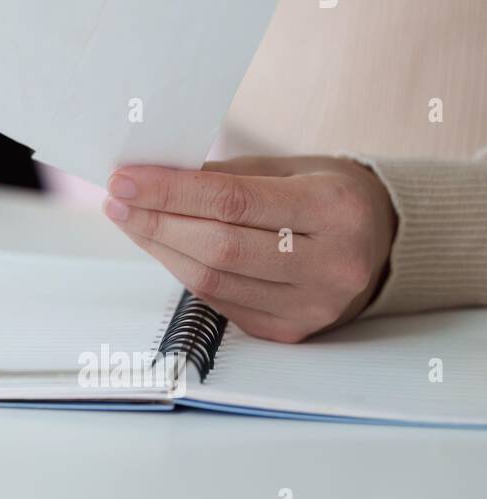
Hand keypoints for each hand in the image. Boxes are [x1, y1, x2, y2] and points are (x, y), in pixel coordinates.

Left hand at [101, 156, 396, 341]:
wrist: (382, 242)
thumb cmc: (326, 195)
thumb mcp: (290, 168)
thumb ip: (226, 176)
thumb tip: (153, 180)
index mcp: (336, 209)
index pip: (233, 201)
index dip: (170, 192)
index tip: (123, 179)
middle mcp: (332, 264)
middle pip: (218, 246)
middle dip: (155, 221)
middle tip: (116, 200)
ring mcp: (312, 305)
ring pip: (211, 279)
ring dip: (159, 248)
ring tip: (130, 219)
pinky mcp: (290, 331)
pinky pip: (218, 300)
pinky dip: (182, 270)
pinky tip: (163, 246)